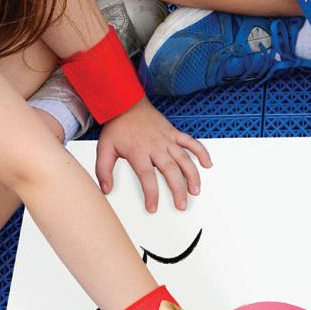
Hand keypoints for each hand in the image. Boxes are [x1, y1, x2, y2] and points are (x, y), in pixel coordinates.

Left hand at [96, 97, 211, 212]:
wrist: (125, 102)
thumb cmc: (117, 126)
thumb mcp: (104, 149)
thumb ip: (103, 170)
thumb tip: (106, 189)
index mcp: (138, 151)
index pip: (147, 177)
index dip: (151, 194)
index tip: (153, 207)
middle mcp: (155, 146)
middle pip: (170, 170)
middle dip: (178, 190)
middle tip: (181, 205)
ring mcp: (167, 139)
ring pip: (184, 158)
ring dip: (192, 175)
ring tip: (195, 191)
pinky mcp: (174, 133)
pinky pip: (191, 142)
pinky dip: (201, 152)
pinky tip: (207, 164)